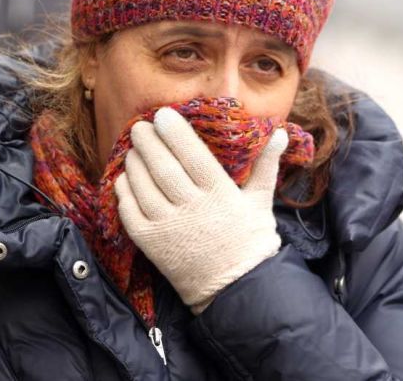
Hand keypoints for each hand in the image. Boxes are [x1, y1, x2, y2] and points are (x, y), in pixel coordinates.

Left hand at [115, 107, 286, 312]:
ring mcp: (169, 226)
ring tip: (133, 148)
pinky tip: (124, 178)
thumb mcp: (261, 200)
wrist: (236, 287)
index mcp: (219, 193)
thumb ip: (266, 165)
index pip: (192, 155)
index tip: (161, 115)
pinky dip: (124, 192)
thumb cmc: (250, 240)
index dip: (174, 132)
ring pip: (143, 186)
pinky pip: (130, 212)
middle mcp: (192, 208)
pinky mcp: (151, 243)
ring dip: (134, 163)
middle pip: (163, 167)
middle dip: (147, 142)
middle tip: (139, 126)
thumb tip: (278, 134)